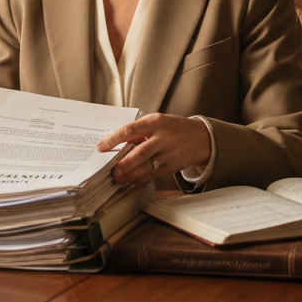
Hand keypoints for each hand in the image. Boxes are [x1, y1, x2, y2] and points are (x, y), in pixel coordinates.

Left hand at [97, 113, 211, 185]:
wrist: (201, 138)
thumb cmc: (174, 128)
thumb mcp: (157, 121)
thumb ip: (138, 131)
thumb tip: (117, 143)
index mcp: (154, 122)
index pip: (130, 130)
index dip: (114, 139)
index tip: (100, 147)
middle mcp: (161, 138)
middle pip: (140, 152)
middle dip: (124, 164)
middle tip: (111, 171)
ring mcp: (168, 153)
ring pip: (146, 166)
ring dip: (130, 174)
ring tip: (118, 178)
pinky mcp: (171, 167)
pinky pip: (153, 174)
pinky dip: (140, 178)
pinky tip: (130, 179)